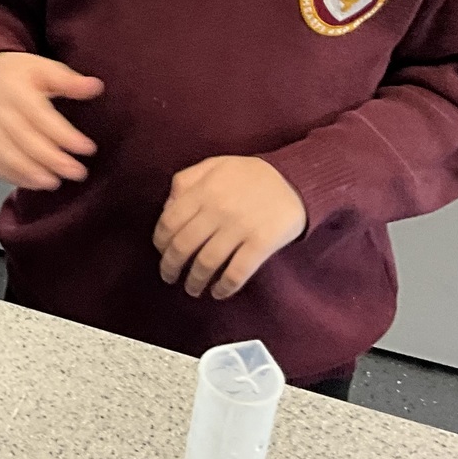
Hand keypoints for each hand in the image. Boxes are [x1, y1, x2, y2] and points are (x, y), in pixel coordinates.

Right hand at [0, 51, 104, 190]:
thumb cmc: (13, 74)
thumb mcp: (42, 67)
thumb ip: (68, 81)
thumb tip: (95, 86)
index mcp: (15, 89)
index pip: (41, 116)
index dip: (65, 135)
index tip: (87, 148)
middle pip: (25, 139)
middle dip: (52, 159)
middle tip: (77, 172)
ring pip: (6, 155)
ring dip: (31, 172)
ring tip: (54, 182)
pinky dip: (13, 176)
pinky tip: (34, 182)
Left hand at [153, 156, 306, 299]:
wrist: (297, 179)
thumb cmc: (249, 174)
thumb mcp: (214, 165)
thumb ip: (186, 181)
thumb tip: (166, 209)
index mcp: (203, 190)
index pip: (169, 222)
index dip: (160, 242)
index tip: (162, 252)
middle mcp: (218, 209)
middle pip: (183, 246)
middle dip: (171, 267)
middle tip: (169, 277)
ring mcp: (240, 227)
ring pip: (207, 263)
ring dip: (195, 281)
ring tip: (192, 289)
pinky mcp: (262, 243)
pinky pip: (237, 272)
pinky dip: (224, 287)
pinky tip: (218, 293)